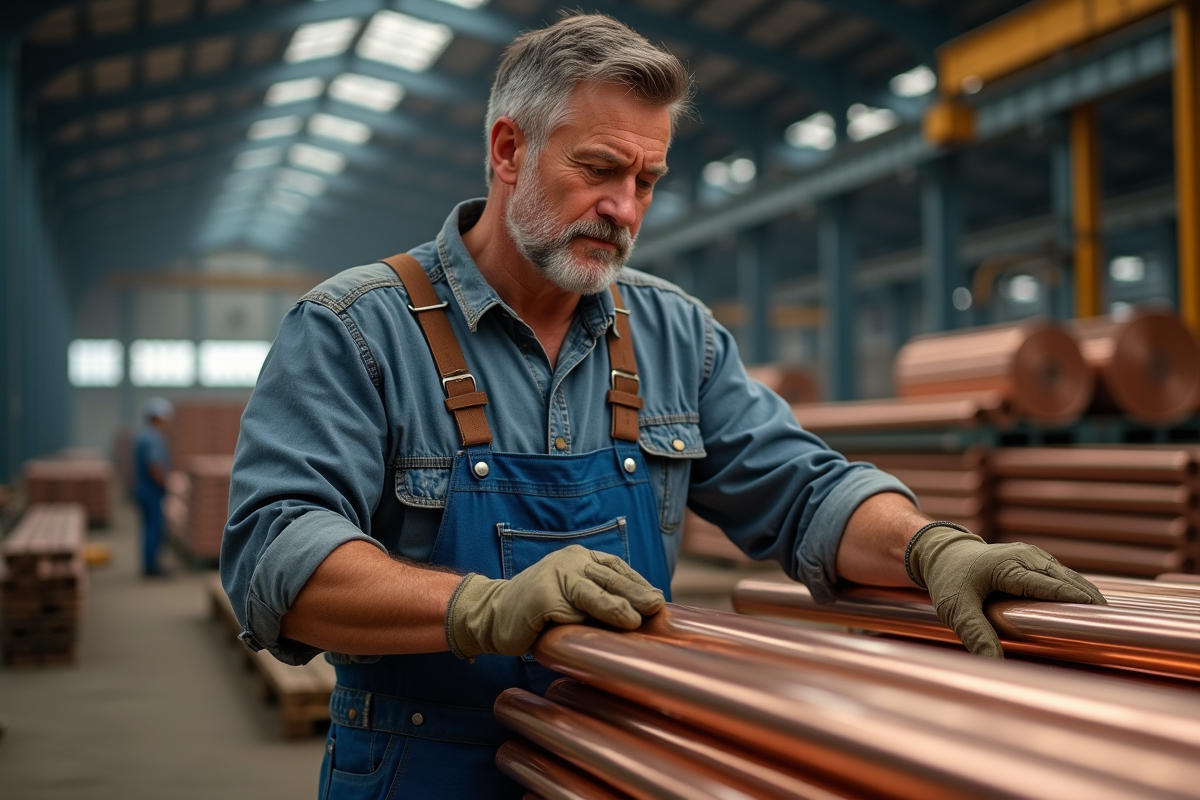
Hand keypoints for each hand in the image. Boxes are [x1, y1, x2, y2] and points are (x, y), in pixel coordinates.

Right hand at [445, 545, 664, 658]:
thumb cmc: (539, 609)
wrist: (492, 613)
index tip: (658, 601)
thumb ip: (600, 598)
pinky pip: (568, 612)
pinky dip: (583, 624)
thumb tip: (642, 615)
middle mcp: (570, 561)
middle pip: (610, 578)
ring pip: (592, 592)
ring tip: (634, 620)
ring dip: (615, 607)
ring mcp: (554, 576)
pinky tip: (600, 634)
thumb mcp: (573, 597)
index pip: (617, 568)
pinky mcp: (542, 597)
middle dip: (635, 593)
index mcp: (581, 558)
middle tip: (656, 607)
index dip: (639, 584)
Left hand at [906, 524, 1105, 657]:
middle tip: (1115, 626)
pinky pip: (1061, 576)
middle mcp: (1026, 556)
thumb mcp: (956, 608)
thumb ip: (975, 634)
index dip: (1077, 600)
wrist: (941, 552)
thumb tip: (995, 663)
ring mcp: (1032, 555)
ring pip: (1068, 576)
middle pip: (1068, 580)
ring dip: (1087, 595)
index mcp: (1010, 566)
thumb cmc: (948, 579)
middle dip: (1090, 600)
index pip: (1052, 585)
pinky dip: (1075, 590)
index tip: (1102, 617)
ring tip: (1110, 620)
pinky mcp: (1034, 560)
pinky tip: (1089, 609)